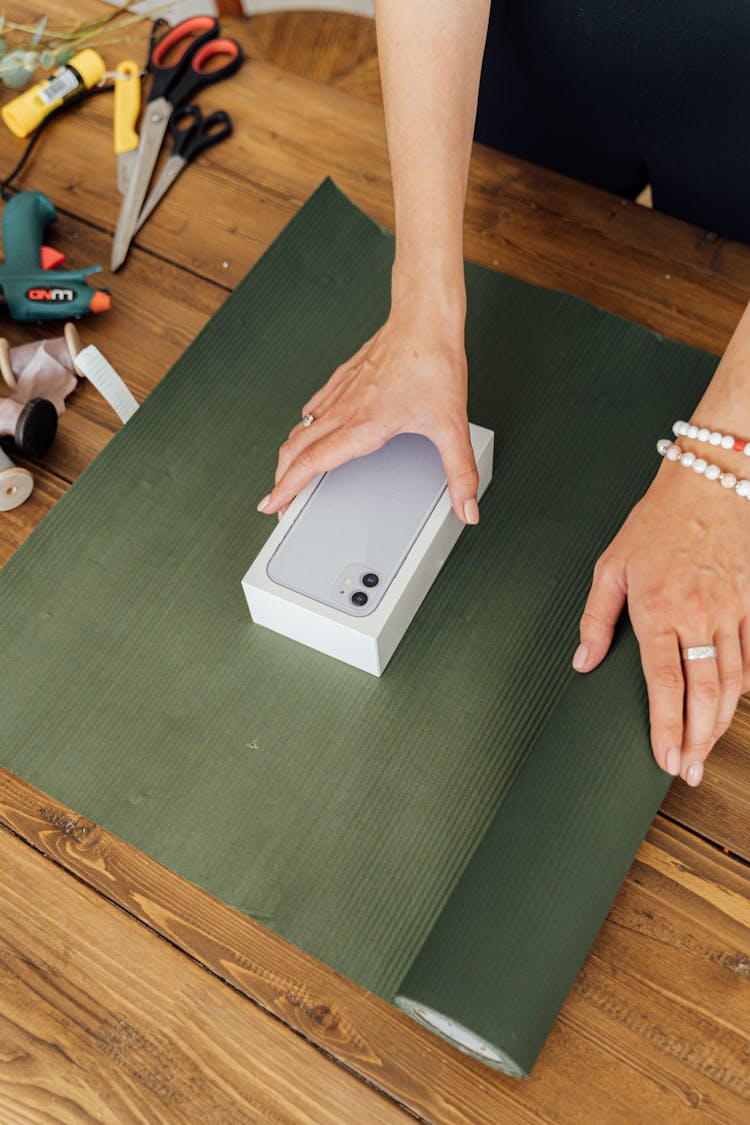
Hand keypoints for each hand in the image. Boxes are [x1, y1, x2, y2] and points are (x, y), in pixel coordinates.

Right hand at [256, 298, 479, 523]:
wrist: (425, 316)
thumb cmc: (434, 362)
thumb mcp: (453, 425)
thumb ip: (460, 472)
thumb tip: (468, 508)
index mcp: (362, 426)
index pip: (311, 463)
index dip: (287, 488)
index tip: (273, 505)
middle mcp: (344, 410)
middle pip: (295, 449)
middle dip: (281, 479)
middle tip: (277, 501)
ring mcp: (341, 392)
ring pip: (301, 428)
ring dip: (288, 455)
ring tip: (287, 474)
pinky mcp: (344, 377)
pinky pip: (314, 408)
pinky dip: (303, 427)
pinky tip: (309, 429)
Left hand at [574, 457, 749, 785]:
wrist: (708, 486)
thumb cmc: (655, 522)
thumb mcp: (610, 566)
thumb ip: (596, 618)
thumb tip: (583, 661)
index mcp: (657, 608)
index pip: (664, 683)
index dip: (665, 727)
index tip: (664, 757)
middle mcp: (698, 614)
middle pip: (704, 693)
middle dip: (697, 739)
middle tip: (688, 771)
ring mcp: (729, 611)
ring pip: (732, 682)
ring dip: (721, 723)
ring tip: (707, 752)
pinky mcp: (749, 605)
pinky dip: (742, 687)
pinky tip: (731, 708)